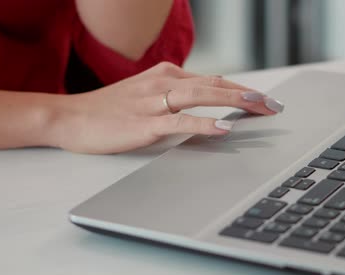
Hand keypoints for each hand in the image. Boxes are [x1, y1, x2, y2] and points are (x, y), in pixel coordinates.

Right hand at [49, 62, 283, 153]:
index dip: (242, 89)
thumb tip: (210, 105)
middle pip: (216, 85)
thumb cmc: (110, 109)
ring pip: (202, 96)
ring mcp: (154, 102)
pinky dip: (204, 124)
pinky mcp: (144, 123)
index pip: (215, 80)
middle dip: (249, 95)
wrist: (70, 117)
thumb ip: (178, 96)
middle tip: (275, 106)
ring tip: (260, 107)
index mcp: (167, 75)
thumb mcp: (148, 94)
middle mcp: (164, 82)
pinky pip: (179, 121)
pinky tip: (224, 129)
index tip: (266, 101)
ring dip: (234, 101)